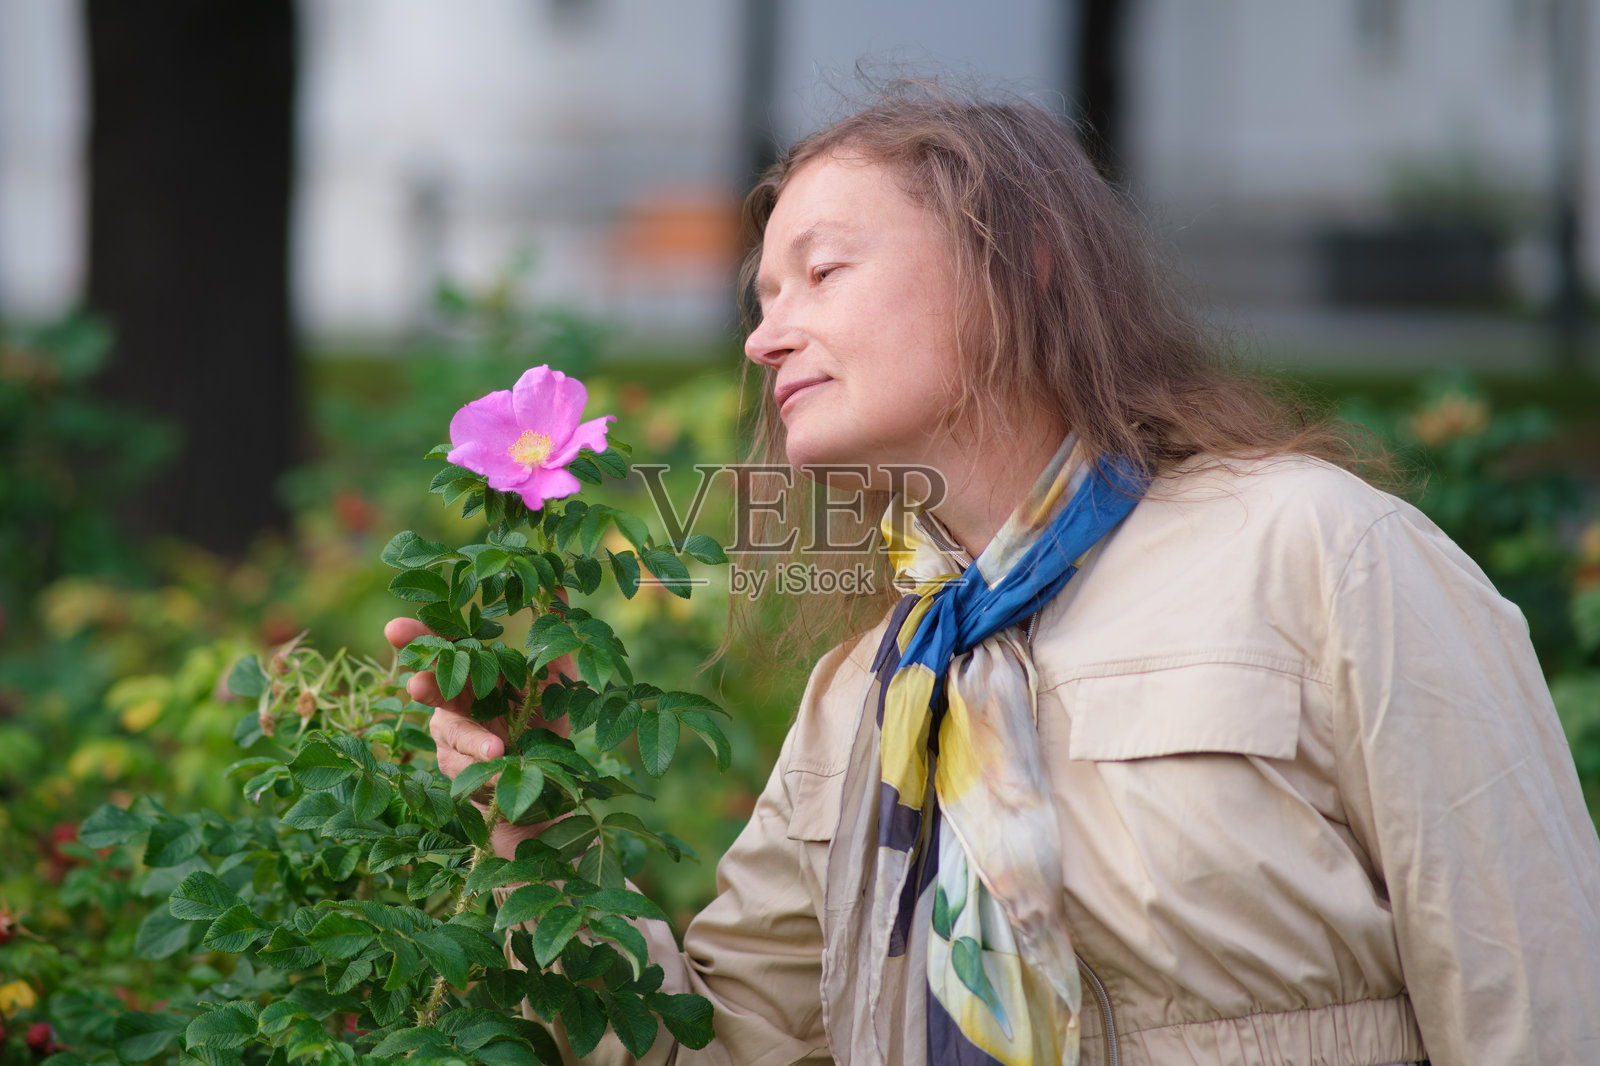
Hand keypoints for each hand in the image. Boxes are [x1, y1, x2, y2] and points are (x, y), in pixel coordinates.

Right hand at [384, 615, 570, 857]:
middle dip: (420, 681)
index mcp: (475, 669)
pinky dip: (487, 769)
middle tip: (415, 682)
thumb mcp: (556, 680)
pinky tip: (506, 771)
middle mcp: (455, 697)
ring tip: (496, 747)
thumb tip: (559, 585)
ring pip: (452, 732)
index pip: (444, 645)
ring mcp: (450, 733)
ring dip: (472, 739)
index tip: (396, 628)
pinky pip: (467, 767)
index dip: (421, 635)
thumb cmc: (544, 720)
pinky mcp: (455, 767)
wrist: (543, 778)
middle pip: (428, 682)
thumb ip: (553, 641)